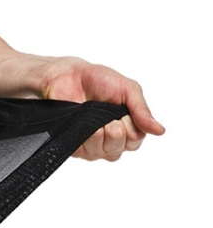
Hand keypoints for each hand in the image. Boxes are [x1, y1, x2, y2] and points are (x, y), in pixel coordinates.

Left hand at [41, 56, 164, 160]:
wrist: (67, 75)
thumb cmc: (97, 80)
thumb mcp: (127, 89)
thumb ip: (142, 110)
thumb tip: (160, 130)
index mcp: (126, 128)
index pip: (135, 142)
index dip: (131, 128)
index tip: (122, 112)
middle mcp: (108, 139)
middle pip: (119, 149)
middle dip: (116, 131)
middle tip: (108, 114)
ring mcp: (91, 143)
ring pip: (103, 152)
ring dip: (101, 134)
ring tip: (94, 118)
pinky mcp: (73, 145)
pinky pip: (84, 151)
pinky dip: (86, 137)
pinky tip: (83, 124)